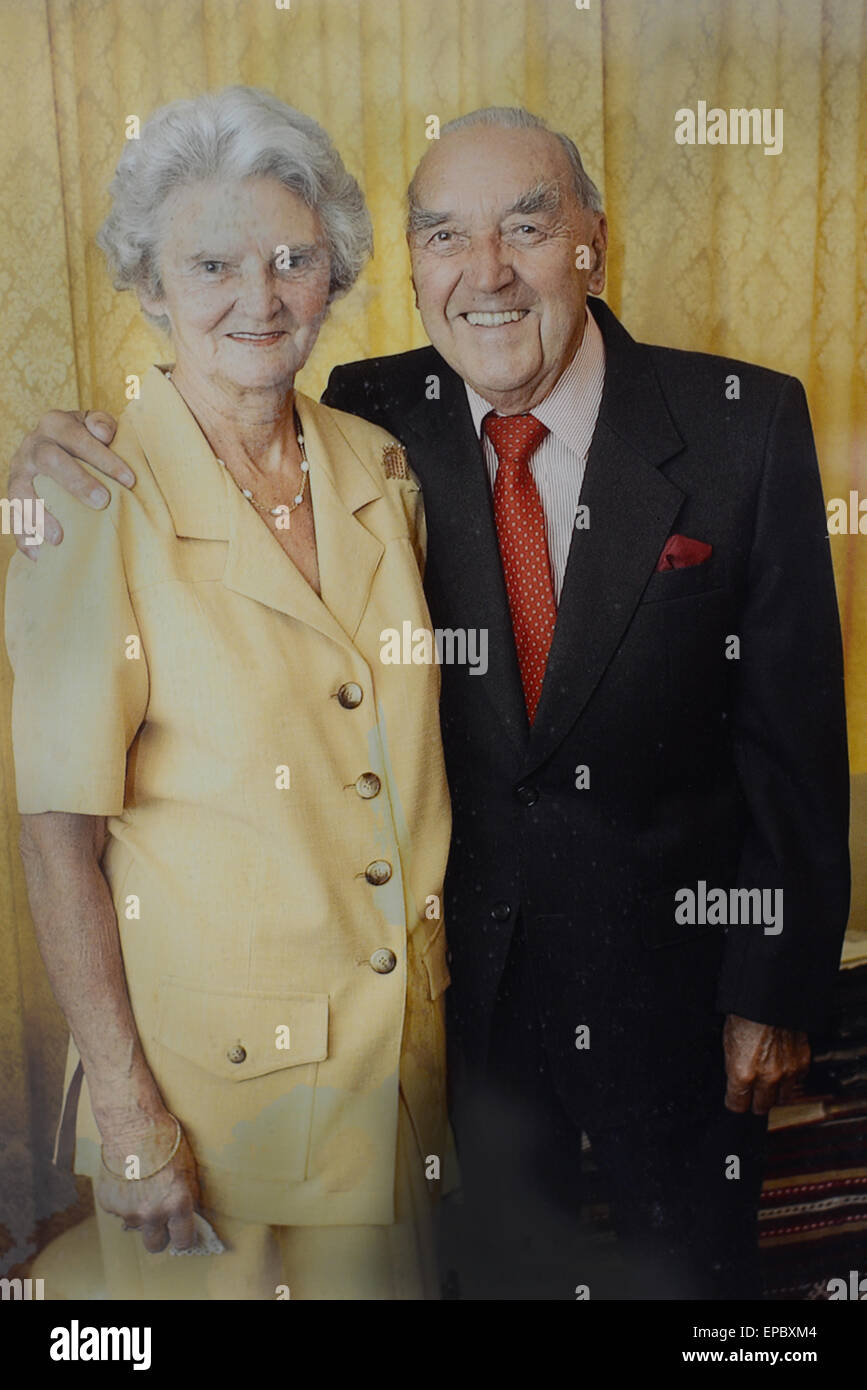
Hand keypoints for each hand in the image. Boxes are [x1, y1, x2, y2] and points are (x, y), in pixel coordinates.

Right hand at [8, 409, 131, 557]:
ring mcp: (19, 471)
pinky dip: (24, 536)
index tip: (130, 480)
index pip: (78, 438)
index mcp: (55, 424)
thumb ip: (102, 423)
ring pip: (21, 491)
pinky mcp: (13, 494)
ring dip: (40, 515)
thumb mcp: (94, 424)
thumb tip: (104, 434)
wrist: (54, 443)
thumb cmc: (85, 439)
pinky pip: (13, 516)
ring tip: (59, 537)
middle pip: (49, 460)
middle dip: (76, 482)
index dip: (104, 458)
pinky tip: (37, 555)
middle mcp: (33, 445)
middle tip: (102, 502)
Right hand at [95, 1109, 200, 1253]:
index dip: (183, 1237)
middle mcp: (152, 1213)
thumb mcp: (189, 1168)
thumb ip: (188, 1197)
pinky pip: (119, 1211)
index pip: (183, 1241)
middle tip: (161, 1217)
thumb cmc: (165, 1140)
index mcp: (177, 1204)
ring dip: (139, 1213)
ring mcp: (127, 1211)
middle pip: (155, 1245)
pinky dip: (123, 1200)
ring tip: (143, 1185)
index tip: (182, 1232)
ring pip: (135, 1225)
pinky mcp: (108, 1204)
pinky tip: (128, 1178)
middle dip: (159, 1234)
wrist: (132, 1123)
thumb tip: (190, 1217)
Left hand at [723, 1013, 810, 1113]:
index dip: (734, 1103)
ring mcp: (786, 1071)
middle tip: (752, 1096)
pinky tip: (783, 1069)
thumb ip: (733, 1069)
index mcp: (742, 1073)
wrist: (769, 998)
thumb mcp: (728, 1044)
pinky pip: (797, 1081)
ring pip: (782, 1098)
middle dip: (755, 1102)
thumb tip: (735, 1082)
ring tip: (768, 1084)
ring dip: (775, 1093)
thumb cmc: (745, 1015)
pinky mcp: (802, 1063)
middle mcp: (766, 1077)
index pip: (737, 1106)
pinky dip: (791, 1078)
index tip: (735, 1101)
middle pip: (761, 1107)